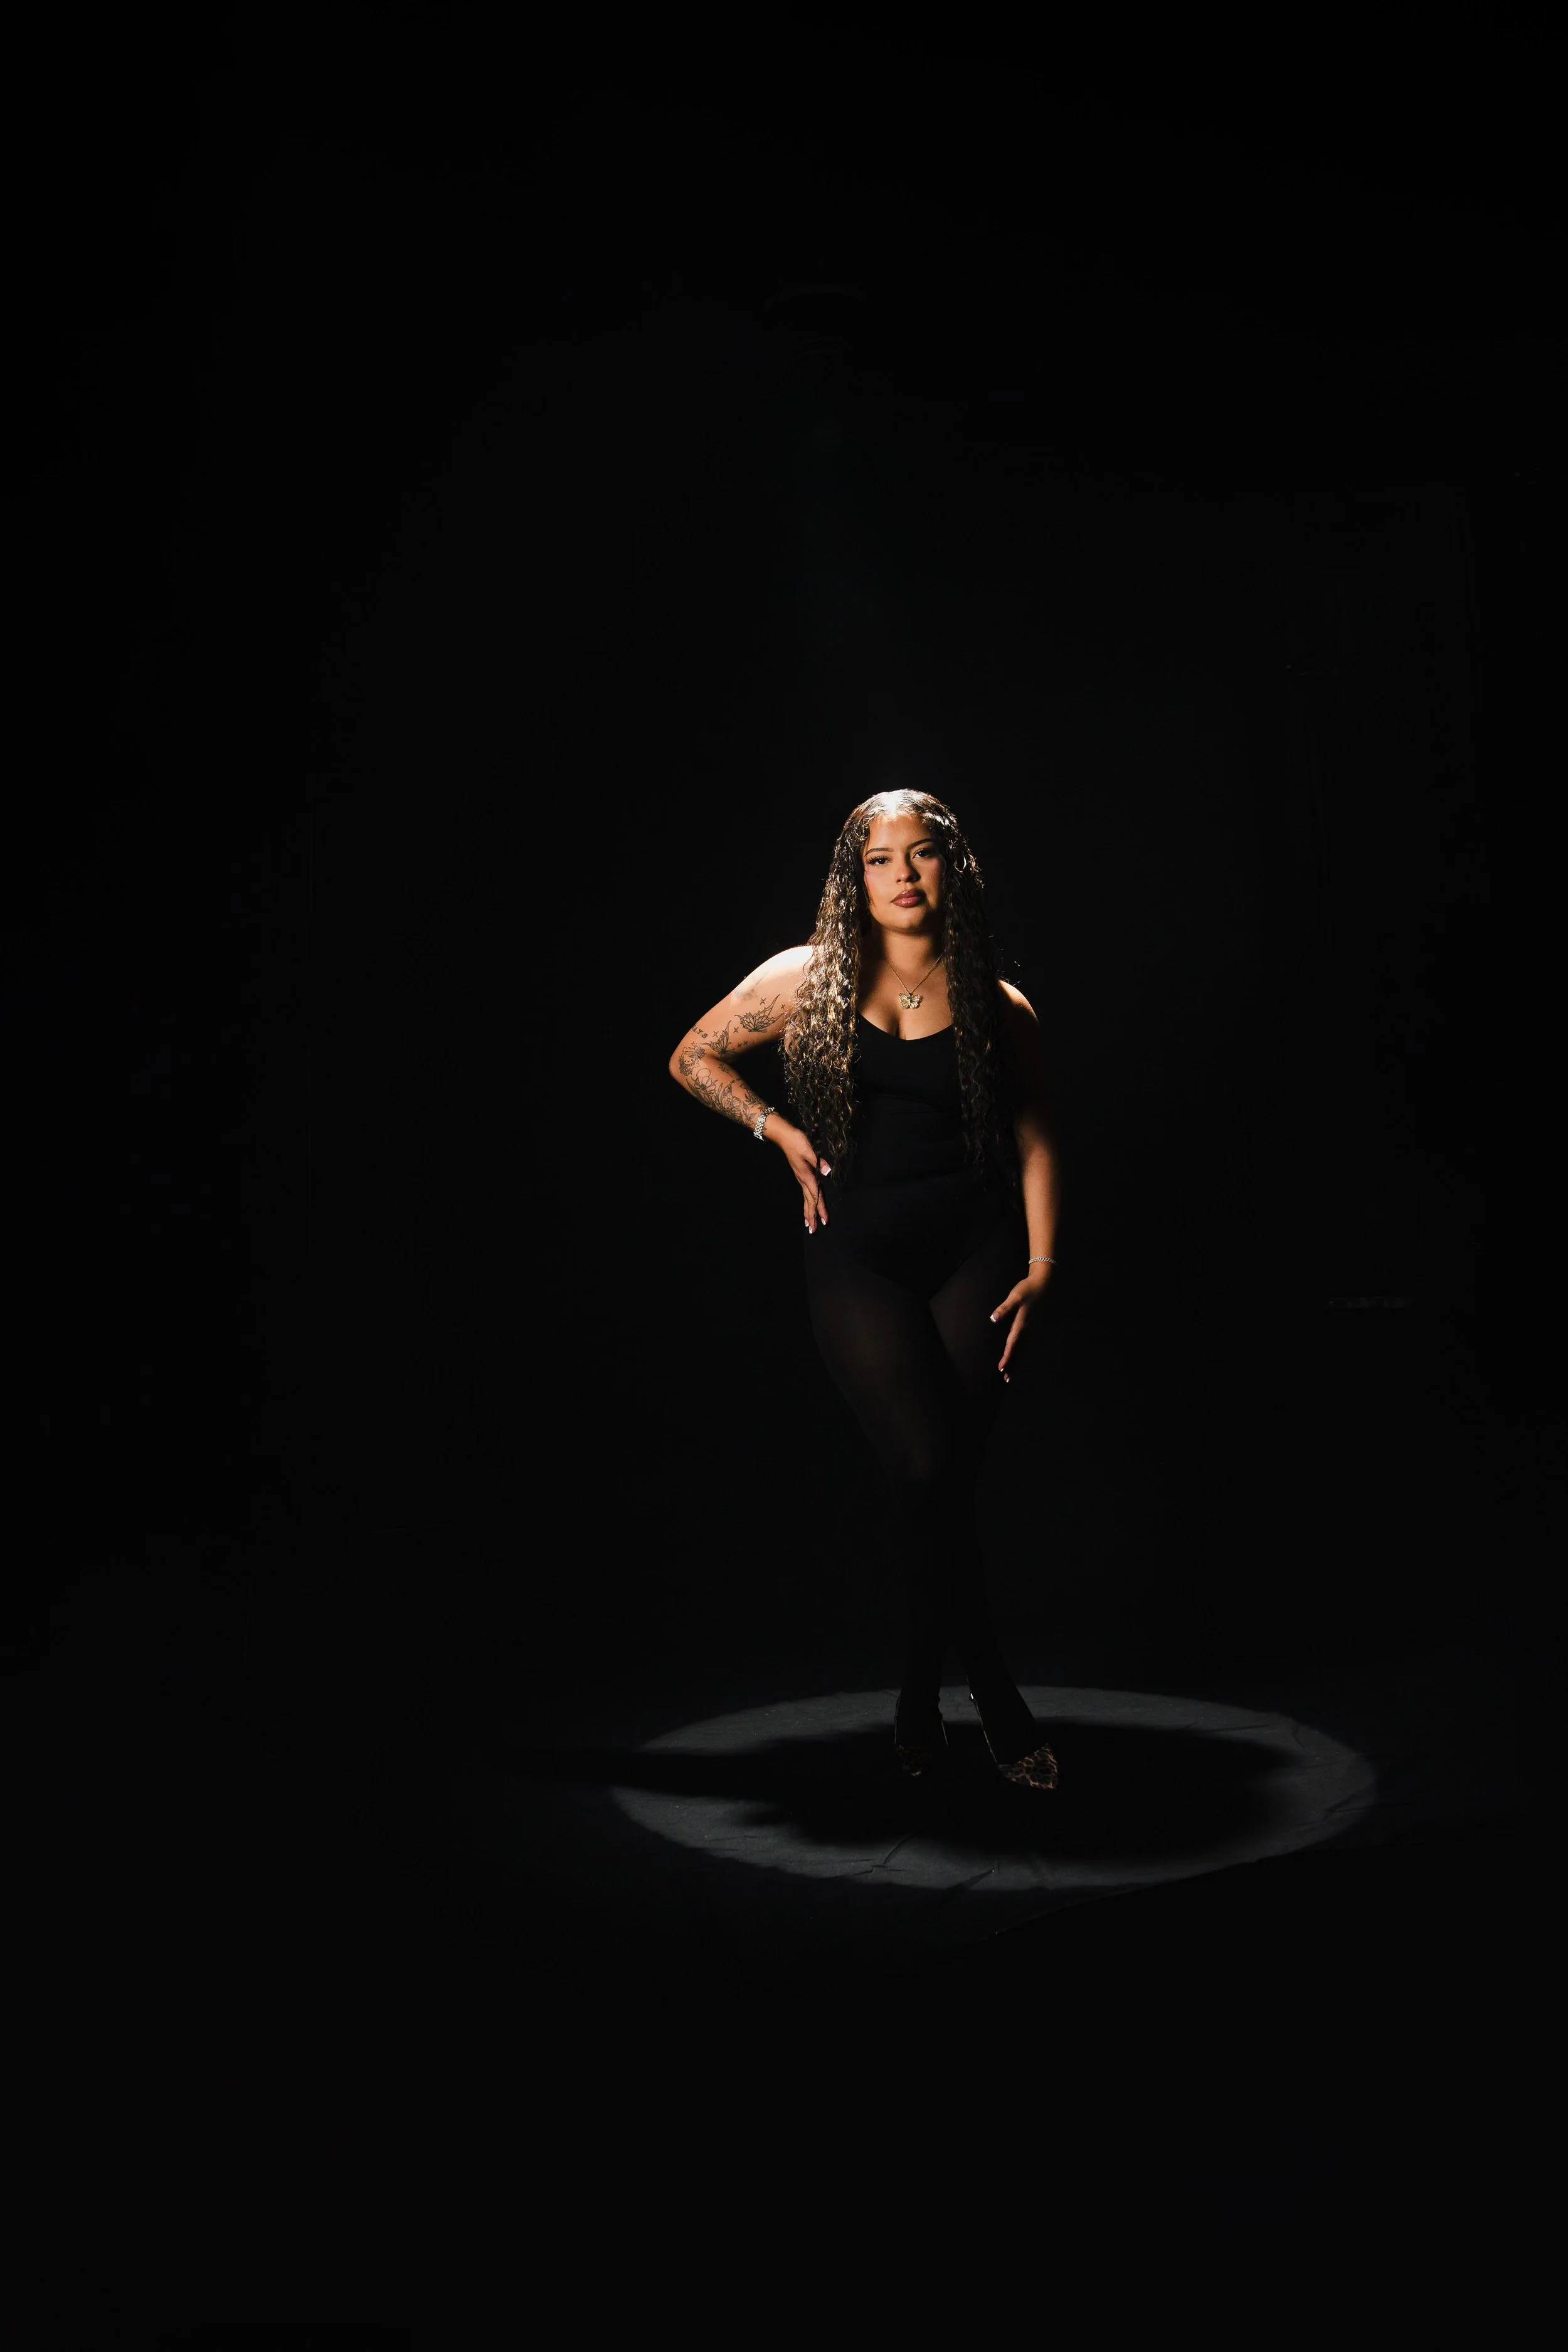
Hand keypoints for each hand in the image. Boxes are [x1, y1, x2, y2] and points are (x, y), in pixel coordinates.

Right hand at [774, 1121, 831, 1231]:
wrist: (784, 1136)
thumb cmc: (797, 1141)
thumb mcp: (809, 1150)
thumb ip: (819, 1161)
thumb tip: (828, 1172)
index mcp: (807, 1176)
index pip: (815, 1196)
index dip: (820, 1209)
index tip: (824, 1221)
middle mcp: (803, 1180)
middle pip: (810, 1201)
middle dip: (812, 1216)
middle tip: (814, 1230)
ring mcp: (801, 1178)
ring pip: (806, 1199)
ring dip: (808, 1212)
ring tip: (809, 1225)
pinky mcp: (801, 1175)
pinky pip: (805, 1193)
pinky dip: (807, 1202)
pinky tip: (808, 1206)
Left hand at [989, 1266, 1049, 1381]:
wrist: (1044, 1284)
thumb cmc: (1027, 1290)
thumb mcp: (1014, 1297)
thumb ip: (1004, 1309)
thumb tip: (994, 1319)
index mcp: (1022, 1324)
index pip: (1012, 1344)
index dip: (1007, 1357)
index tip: (1001, 1368)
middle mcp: (1028, 1329)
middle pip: (1019, 1352)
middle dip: (1013, 1365)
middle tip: (1007, 1379)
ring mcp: (1033, 1329)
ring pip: (1024, 1350)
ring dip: (1018, 1362)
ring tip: (1012, 1374)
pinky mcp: (1034, 1327)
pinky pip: (1027, 1345)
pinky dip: (1023, 1354)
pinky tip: (1020, 1358)